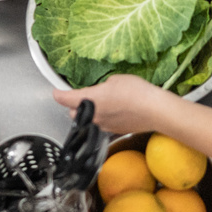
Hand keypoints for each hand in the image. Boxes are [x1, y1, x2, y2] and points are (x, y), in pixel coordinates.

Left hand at [53, 74, 170, 134]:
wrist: (155, 110)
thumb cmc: (137, 93)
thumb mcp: (115, 79)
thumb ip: (102, 86)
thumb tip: (102, 90)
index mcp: (90, 99)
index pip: (65, 99)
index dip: (59, 95)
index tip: (56, 92)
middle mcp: (94, 116)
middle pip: (74, 113)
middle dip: (76, 105)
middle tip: (84, 96)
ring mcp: (104, 126)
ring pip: (89, 120)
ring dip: (91, 112)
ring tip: (103, 102)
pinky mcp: (114, 131)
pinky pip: (102, 124)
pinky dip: (104, 117)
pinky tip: (115, 110)